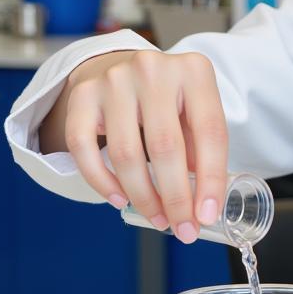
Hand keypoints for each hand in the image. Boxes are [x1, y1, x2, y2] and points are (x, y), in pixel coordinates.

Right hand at [41, 49, 228, 242]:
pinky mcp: (81, 95)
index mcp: (195, 71)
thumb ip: (201, 150)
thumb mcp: (195, 111)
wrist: (121, 65)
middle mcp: (153, 69)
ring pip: (126, 153)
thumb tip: (203, 206)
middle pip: (165, 147)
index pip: (210, 132)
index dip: (211, 179)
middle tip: (181, 228)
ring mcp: (114, 80)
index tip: (207, 215)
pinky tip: (120, 199)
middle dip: (175, 197)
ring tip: (157, 218)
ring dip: (143, 196)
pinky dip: (102, 181)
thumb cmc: (168, 99)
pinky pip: (85, 148)